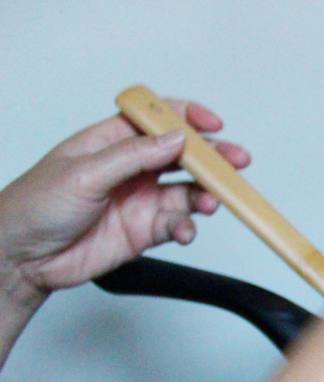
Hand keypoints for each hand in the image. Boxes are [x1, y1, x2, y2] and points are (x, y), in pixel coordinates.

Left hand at [0, 99, 249, 303]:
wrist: (23, 256)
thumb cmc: (36, 206)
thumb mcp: (84, 172)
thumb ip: (134, 156)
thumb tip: (175, 138)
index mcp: (112, 141)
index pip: (157, 119)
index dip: (187, 117)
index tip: (213, 125)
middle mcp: (131, 168)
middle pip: (183, 156)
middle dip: (213, 158)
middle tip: (236, 164)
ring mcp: (141, 199)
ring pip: (187, 191)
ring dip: (205, 195)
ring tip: (210, 203)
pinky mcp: (145, 231)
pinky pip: (178, 225)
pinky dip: (188, 227)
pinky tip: (184, 231)